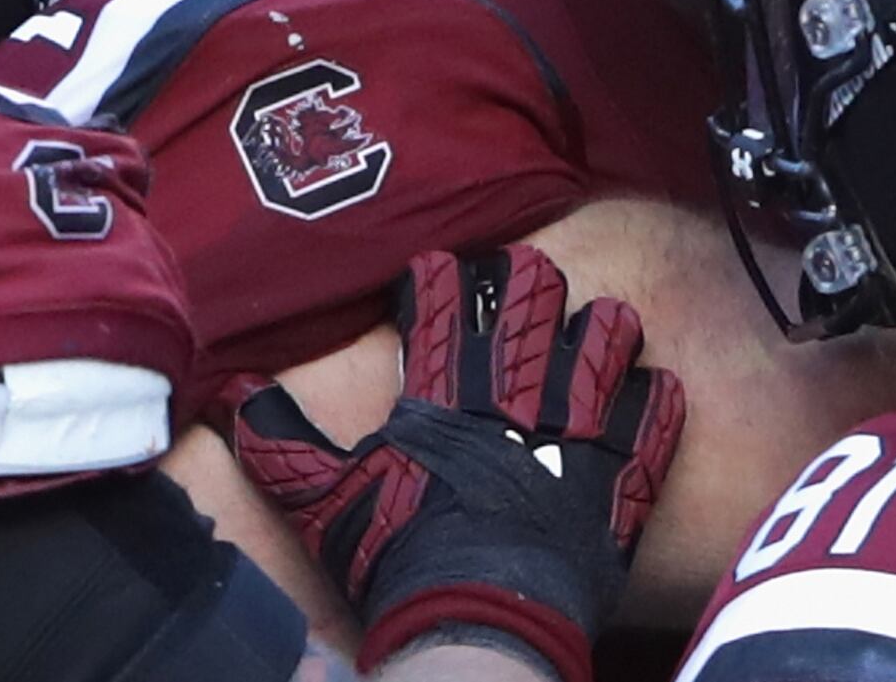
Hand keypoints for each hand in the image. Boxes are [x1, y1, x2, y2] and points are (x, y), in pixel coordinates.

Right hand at [225, 247, 683, 681]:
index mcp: (444, 389)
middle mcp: (517, 390)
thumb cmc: (396, 557)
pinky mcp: (624, 470)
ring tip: (595, 333)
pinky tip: (652, 392)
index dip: (437, 274)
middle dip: (525, 280)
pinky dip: (658, 398)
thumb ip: (281, 444)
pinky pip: (659, 412)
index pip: (442, 291)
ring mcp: (578, 425)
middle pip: (534, 291)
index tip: (432, 281)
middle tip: (519, 289)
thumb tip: (235, 398)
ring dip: (603, 328)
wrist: (477, 621)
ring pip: (611, 333)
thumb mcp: (322, 500)